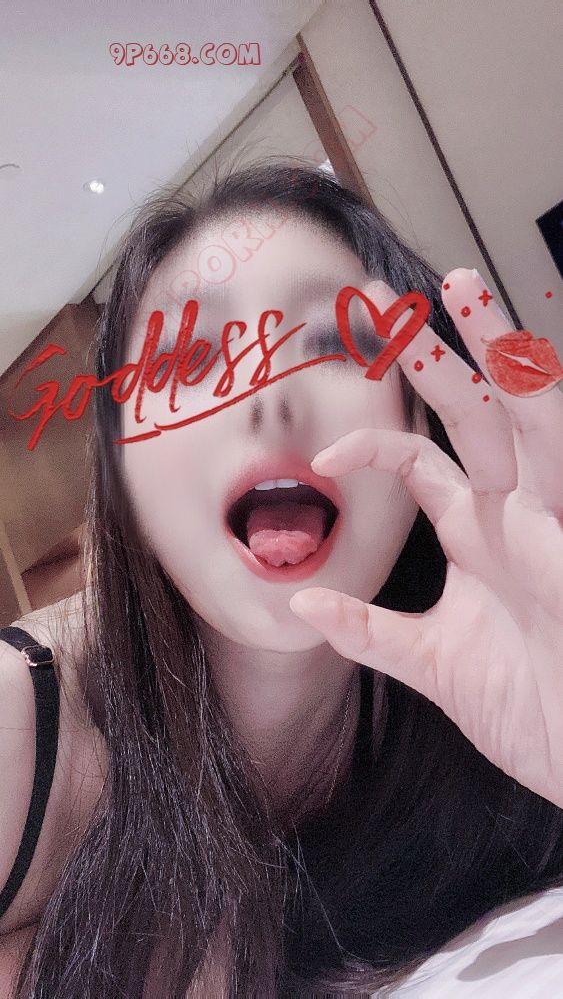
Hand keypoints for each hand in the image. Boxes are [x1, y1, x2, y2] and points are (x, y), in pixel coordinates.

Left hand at [289, 268, 562, 808]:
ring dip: (501, 352)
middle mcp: (519, 516)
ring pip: (531, 415)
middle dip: (438, 355)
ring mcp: (555, 522)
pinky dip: (548, 407)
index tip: (325, 455)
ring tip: (465, 290)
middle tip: (386, 300)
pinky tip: (536, 366)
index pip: (422, 462)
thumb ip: (371, 632)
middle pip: (476, 415)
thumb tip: (302, 605)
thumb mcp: (434, 665)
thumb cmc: (531, 712)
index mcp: (481, 537)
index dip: (374, 443)